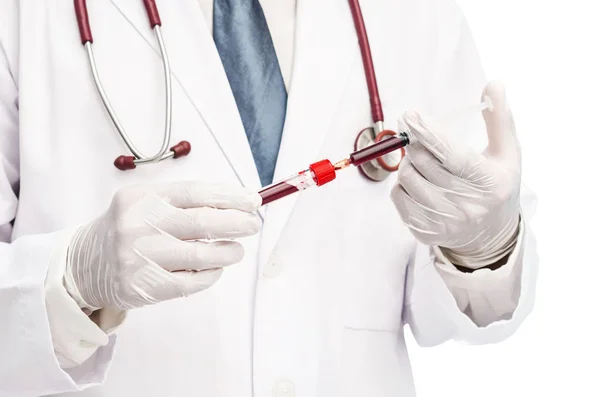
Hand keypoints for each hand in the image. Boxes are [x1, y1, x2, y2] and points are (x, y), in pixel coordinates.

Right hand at [65, 181, 261, 310]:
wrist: (85, 264)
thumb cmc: (128, 228)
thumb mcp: (147, 203)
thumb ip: (186, 202)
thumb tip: (237, 204)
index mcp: (142, 198)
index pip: (195, 193)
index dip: (229, 197)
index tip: (253, 201)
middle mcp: (138, 226)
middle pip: (201, 223)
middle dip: (236, 224)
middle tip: (253, 225)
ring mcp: (138, 258)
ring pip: (200, 256)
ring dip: (228, 252)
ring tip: (236, 250)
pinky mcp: (142, 287)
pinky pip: (191, 283)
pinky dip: (211, 276)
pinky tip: (215, 269)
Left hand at [391, 82, 520, 265]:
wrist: (490, 234)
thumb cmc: (497, 185)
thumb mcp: (507, 154)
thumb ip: (500, 119)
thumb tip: (493, 85)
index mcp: (491, 183)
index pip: (451, 154)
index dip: (428, 132)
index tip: (411, 115)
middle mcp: (468, 207)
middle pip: (423, 164)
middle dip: (415, 142)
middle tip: (415, 133)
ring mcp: (446, 223)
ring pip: (406, 179)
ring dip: (408, 162)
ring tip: (421, 160)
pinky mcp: (426, 232)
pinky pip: (398, 197)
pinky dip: (402, 183)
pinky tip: (417, 181)